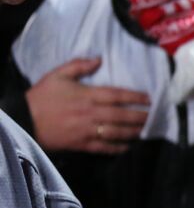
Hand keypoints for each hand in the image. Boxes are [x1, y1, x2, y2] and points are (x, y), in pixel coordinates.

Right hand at [26, 58, 149, 153]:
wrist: (25, 120)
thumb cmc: (42, 97)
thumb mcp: (57, 75)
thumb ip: (79, 65)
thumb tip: (99, 59)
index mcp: (87, 96)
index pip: (117, 95)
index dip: (136, 97)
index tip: (149, 98)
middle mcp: (91, 113)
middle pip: (122, 115)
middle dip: (141, 116)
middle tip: (154, 116)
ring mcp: (88, 130)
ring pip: (118, 132)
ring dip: (135, 132)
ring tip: (146, 130)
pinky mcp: (82, 144)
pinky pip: (106, 147)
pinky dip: (120, 147)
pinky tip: (130, 146)